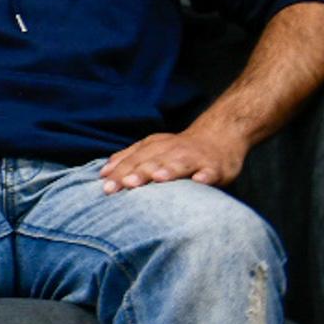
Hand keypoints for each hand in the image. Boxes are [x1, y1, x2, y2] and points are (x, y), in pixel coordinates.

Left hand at [99, 123, 245, 190]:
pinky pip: (210, 172)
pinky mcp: (215, 167)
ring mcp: (194, 158)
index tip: (106, 187)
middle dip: (139, 173)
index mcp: (154, 147)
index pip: (133, 161)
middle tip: (126, 184)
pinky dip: (205, 176)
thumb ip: (128, 159)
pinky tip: (199, 181)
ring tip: (158, 178)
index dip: (120, 173)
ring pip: (180, 164)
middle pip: (153, 162)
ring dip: (169, 170)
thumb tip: (103, 173)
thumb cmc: (179, 149)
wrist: (219, 136)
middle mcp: (172, 151)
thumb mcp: (152, 149)